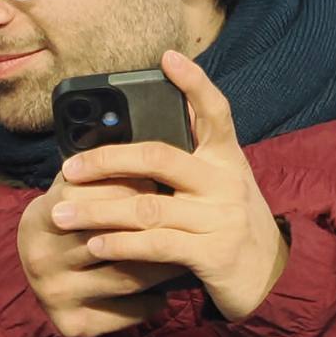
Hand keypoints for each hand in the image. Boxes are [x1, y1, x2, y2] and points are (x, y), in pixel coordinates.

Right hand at [19, 179, 184, 336]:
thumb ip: (102, 170)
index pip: (92, 197)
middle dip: (156, 226)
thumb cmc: (73, 222)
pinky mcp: (73, 324)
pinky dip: (154, 301)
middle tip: (191, 218)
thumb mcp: (74, 190)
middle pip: (113, 238)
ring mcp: (56, 294)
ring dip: (166, 264)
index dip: (133, 187)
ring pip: (128, 276)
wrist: (45, 273)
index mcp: (39, 218)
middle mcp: (41, 258)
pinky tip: (166, 291)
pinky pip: (128, 311)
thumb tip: (158, 148)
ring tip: (189, 251)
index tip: (163, 183)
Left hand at [45, 51, 290, 322]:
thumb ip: (191, 160)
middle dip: (106, 160)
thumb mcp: (221, 185)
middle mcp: (226, 181)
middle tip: (68, 168)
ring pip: (147, 207)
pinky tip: (94, 244)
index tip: (167, 57)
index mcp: (227, 158)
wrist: (273, 279)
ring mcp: (220, 218)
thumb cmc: (230, 226)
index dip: (194, 83)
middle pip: (158, 157)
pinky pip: (155, 245)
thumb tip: (136, 134)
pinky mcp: (213, 254)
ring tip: (61, 215)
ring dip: (97, 212)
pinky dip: (119, 245)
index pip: (215, 111)